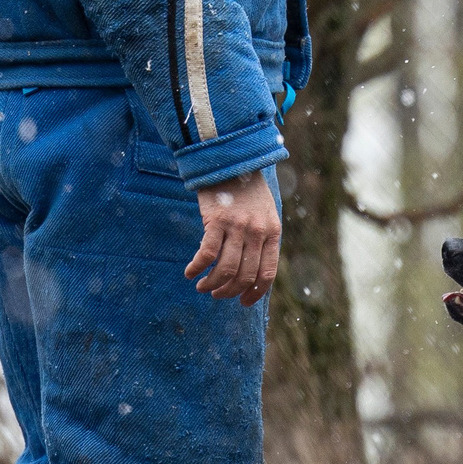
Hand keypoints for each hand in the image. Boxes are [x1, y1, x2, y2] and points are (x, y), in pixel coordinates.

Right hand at [186, 169, 280, 303]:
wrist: (232, 160)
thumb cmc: (246, 190)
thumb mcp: (264, 213)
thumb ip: (261, 238)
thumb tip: (250, 271)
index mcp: (272, 232)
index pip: (267, 273)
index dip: (255, 293)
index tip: (243, 303)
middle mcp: (257, 232)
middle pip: (244, 276)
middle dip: (229, 292)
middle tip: (216, 294)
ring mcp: (237, 226)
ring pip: (225, 269)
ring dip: (212, 284)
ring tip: (202, 286)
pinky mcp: (217, 220)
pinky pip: (207, 254)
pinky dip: (197, 268)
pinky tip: (190, 272)